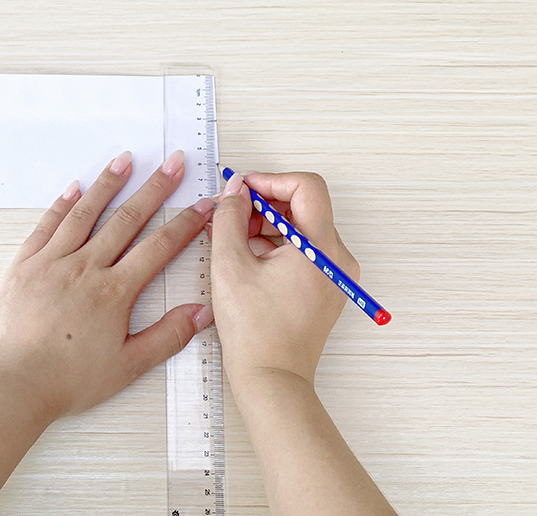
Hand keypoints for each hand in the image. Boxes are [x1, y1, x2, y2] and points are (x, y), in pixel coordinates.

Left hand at [0, 150, 214, 419]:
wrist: (13, 384)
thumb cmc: (67, 380)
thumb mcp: (127, 366)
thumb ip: (167, 336)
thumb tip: (201, 313)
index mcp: (114, 292)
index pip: (159, 247)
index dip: (185, 223)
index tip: (202, 204)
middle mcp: (85, 268)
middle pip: (127, 219)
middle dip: (155, 188)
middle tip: (173, 162)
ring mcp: (52, 263)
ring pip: (85, 214)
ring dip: (108, 184)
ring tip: (125, 160)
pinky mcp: (24, 266)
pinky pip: (46, 226)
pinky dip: (61, 205)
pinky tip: (74, 189)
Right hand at [210, 172, 358, 392]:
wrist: (271, 379)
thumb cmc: (255, 333)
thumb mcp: (230, 265)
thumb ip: (230, 218)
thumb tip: (235, 191)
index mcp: (322, 249)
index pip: (306, 188)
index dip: (271, 180)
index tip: (243, 188)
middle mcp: (337, 258)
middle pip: (304, 207)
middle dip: (264, 204)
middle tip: (231, 213)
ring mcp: (335, 275)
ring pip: (301, 229)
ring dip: (267, 225)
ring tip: (232, 240)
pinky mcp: (326, 287)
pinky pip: (303, 251)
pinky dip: (276, 245)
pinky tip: (246, 258)